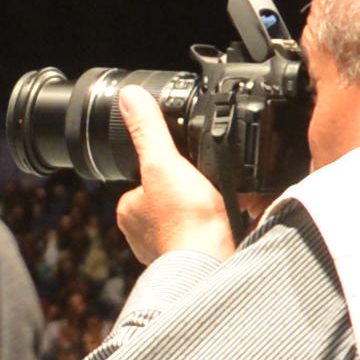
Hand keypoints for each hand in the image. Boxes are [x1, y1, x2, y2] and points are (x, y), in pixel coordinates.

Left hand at [107, 89, 234, 271]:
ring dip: (205, 209)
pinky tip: (228, 220)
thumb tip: (130, 96)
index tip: (183, 167)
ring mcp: (168, 248)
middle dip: (189, 189)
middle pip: (169, 196)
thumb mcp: (163, 162)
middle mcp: (143, 233)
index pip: (144, 178)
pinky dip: (217, 227)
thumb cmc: (186, 222)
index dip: (166, 167)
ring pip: (188, 217)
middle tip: (206, 186)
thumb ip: (148, 129)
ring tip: (219, 203)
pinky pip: (205, 235)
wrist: (213, 264)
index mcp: (130, 209)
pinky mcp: (193, 259)